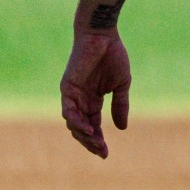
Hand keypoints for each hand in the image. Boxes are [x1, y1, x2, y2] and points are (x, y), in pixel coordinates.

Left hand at [62, 27, 131, 157]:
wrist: (103, 36)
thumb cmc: (113, 56)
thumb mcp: (121, 85)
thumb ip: (120, 106)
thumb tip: (122, 128)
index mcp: (93, 99)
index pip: (93, 125)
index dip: (99, 140)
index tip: (106, 153)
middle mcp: (80, 100)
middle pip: (81, 128)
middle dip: (91, 142)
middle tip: (102, 152)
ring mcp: (72, 95)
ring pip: (73, 122)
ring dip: (83, 135)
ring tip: (97, 143)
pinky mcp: (67, 88)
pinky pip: (69, 110)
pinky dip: (77, 121)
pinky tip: (89, 129)